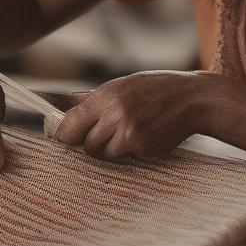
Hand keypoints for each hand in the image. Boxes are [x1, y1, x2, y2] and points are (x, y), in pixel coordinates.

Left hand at [48, 70, 224, 160]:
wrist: (192, 98)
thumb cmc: (153, 90)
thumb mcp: (120, 86)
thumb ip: (87, 99)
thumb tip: (53, 105)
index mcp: (105, 96)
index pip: (68, 124)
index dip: (62, 135)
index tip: (62, 139)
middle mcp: (114, 113)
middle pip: (83, 144)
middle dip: (88, 143)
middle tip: (103, 135)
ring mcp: (128, 131)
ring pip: (101, 154)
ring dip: (109, 150)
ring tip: (127, 133)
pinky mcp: (142, 146)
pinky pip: (122, 158)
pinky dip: (128, 153)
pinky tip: (142, 138)